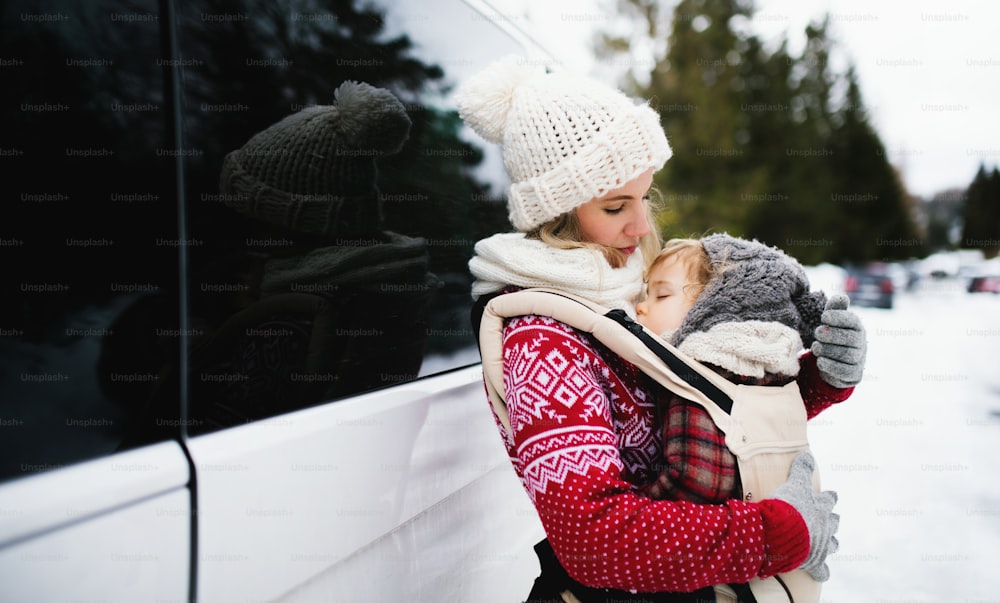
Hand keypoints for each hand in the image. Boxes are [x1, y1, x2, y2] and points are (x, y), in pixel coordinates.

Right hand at [769, 452, 838, 581]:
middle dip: (832, 520)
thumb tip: (807, 454)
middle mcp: (824, 526)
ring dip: (831, 542)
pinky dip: (821, 572)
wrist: (781, 533)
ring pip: (831, 544)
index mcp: (820, 507)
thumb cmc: (788, 507)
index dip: (829, 497)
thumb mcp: (794, 483)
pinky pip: (821, 570)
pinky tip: (822, 574)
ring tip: (832, 543)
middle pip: (833, 522)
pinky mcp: (814, 561)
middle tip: (832, 519)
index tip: (832, 495)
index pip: (828, 499)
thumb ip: (801, 469)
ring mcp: (820, 544)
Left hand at [811, 294, 866, 387]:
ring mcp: (859, 360)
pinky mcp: (854, 375)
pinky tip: (820, 361)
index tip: (823, 316)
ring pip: (848, 355)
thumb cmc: (831, 336)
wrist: (832, 361)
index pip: (853, 320)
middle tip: (817, 333)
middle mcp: (861, 343)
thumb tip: (841, 297)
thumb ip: (834, 309)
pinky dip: (831, 366)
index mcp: (857, 327)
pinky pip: (845, 372)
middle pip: (851, 339)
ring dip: (829, 350)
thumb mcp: (830, 321)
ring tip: (815, 347)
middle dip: (832, 335)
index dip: (839, 317)